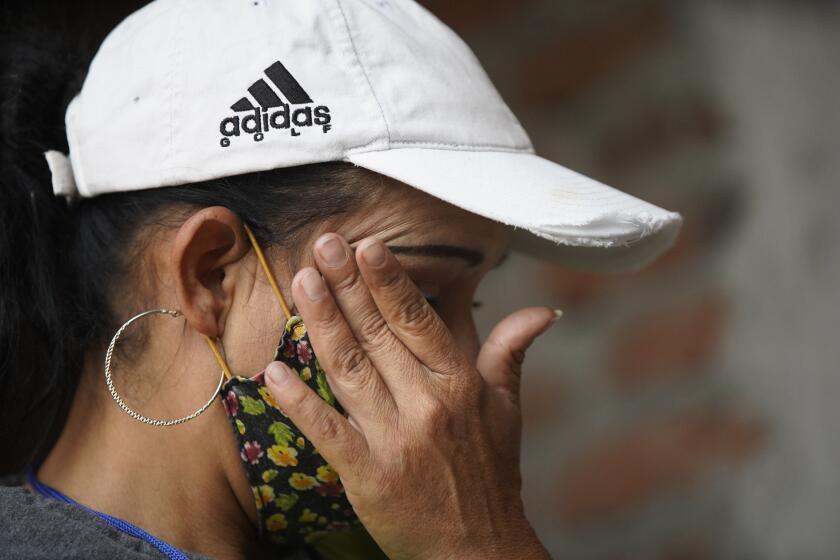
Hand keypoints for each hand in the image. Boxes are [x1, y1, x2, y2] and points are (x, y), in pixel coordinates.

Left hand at [264, 233, 555, 559]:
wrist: (477, 548)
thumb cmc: (491, 474)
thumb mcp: (509, 409)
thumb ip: (511, 352)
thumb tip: (542, 311)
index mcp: (460, 384)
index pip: (419, 321)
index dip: (390, 282)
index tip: (367, 246)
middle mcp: (427, 405)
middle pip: (378, 335)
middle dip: (348, 286)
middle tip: (323, 245)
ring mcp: (394, 439)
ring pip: (350, 369)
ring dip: (323, 324)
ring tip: (302, 282)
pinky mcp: (367, 473)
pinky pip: (326, 430)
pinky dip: (298, 401)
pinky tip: (273, 370)